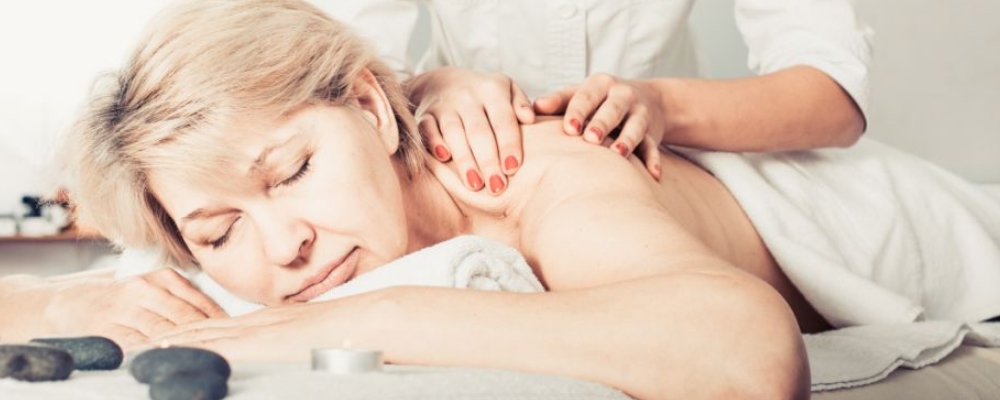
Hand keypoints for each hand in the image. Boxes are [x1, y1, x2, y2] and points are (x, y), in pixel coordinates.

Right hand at [0, 269, 225, 348]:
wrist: (72, 302)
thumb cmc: (124, 300)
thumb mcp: (155, 289)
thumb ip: (184, 300)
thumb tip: (225, 319)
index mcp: (162, 277)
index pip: (200, 302)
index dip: (222, 321)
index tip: (241, 333)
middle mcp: (145, 288)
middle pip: (186, 318)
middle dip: (210, 335)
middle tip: (232, 349)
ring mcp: (125, 308)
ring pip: (164, 332)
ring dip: (187, 346)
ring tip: (208, 358)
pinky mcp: (108, 328)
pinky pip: (138, 345)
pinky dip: (156, 354)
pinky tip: (171, 361)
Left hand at [151, 294, 378, 361]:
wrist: (367, 321)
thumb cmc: (351, 334)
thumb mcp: (315, 341)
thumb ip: (294, 349)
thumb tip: (284, 361)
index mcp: (270, 323)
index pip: (219, 329)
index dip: (188, 334)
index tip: (161, 341)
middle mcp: (258, 323)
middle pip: (202, 329)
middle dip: (168, 337)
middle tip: (134, 346)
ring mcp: (258, 331)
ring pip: (201, 335)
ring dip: (168, 342)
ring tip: (137, 349)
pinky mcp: (260, 343)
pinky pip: (215, 345)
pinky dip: (188, 347)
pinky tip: (166, 352)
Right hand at [407, 67, 534, 193]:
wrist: (444, 81)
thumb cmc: (486, 95)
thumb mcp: (508, 89)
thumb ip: (521, 103)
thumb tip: (530, 118)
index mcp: (492, 90)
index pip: (503, 119)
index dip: (508, 144)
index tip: (513, 168)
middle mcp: (467, 96)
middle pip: (478, 131)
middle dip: (488, 160)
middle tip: (496, 187)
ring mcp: (445, 105)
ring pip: (453, 132)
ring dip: (464, 159)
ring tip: (475, 184)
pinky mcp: (425, 114)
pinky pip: (427, 128)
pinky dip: (434, 142)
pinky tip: (444, 159)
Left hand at [534, 74, 664, 179]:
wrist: (651, 99)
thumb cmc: (601, 100)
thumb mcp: (581, 94)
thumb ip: (558, 101)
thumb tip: (532, 108)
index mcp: (601, 85)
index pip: (586, 97)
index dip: (577, 112)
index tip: (568, 128)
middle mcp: (623, 96)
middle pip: (612, 109)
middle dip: (602, 123)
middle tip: (590, 139)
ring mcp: (640, 114)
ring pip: (635, 127)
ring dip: (627, 140)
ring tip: (618, 154)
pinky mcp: (652, 133)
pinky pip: (653, 146)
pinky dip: (654, 160)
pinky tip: (653, 174)